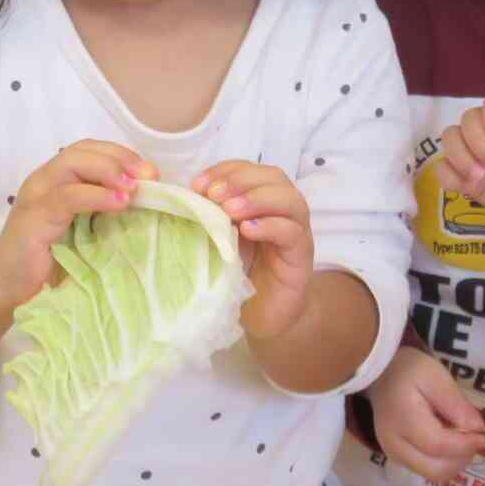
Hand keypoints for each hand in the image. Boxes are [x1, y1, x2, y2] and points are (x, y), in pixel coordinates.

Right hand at [0, 142, 157, 308]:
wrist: (7, 282)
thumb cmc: (48, 257)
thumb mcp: (81, 227)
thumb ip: (102, 209)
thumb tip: (143, 200)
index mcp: (56, 179)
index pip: (88, 150)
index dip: (120, 154)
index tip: (150, 171)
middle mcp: (44, 179)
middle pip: (82, 150)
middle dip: (120, 158)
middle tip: (149, 175)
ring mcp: (36, 196)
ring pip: (72, 163)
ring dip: (109, 170)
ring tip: (133, 187)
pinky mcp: (33, 218)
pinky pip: (66, 197)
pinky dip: (96, 196)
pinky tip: (118, 202)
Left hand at [192, 161, 312, 340]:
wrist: (264, 316)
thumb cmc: (239, 275)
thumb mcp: (219, 240)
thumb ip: (209, 218)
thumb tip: (183, 198)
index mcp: (261, 201)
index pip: (249, 169)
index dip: (225, 171)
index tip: (197, 184)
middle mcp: (283, 210)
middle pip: (272, 177)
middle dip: (240, 180)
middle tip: (214, 195)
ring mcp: (296, 231)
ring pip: (289, 199)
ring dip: (256, 199)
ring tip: (230, 211)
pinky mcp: (301, 255)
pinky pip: (292, 232)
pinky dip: (270, 226)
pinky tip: (248, 231)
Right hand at [365, 347, 484, 483]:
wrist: (382, 377)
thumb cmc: (410, 371)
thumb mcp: (436, 377)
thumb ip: (455, 403)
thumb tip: (477, 428)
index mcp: (403, 420)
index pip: (439, 446)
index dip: (465, 444)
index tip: (482, 434)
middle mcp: (396, 445)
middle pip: (437, 470)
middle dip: (461, 457)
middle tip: (470, 436)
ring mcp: (395, 456)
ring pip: (434, 474)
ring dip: (454, 461)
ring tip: (458, 436)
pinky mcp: (399, 460)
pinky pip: (429, 471)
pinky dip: (444, 461)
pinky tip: (446, 440)